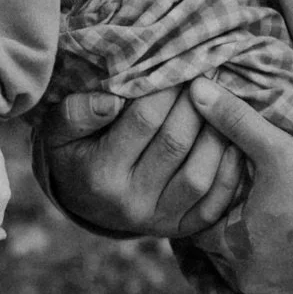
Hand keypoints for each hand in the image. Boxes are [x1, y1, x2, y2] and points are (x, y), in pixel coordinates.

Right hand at [38, 85, 244, 238]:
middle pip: (175, 144)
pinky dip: (230, 170)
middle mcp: (130, 203)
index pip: (143, 121)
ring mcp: (158, 220)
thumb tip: (111, 101)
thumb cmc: (75, 152)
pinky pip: (215, 201)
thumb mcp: (58, 130)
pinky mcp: (181, 228)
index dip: (166, 89)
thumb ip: (75, 112)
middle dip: (194, 105)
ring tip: (218, 103)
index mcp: (100, 175)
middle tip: (204, 77)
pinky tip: (234, 140)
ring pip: (199, 175)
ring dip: (216, 134)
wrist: (86, 202)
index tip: (177, 65)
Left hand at [189, 79, 292, 293]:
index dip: (212, 215)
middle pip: (228, 264)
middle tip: (257, 221)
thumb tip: (196, 88)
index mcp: (235, 246)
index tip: (228, 204)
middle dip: (236, 243)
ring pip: (259, 289)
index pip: (202, 235)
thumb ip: (233, 121)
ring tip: (283, 244)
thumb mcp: (277, 149)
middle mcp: (252, 285)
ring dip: (264, 270)